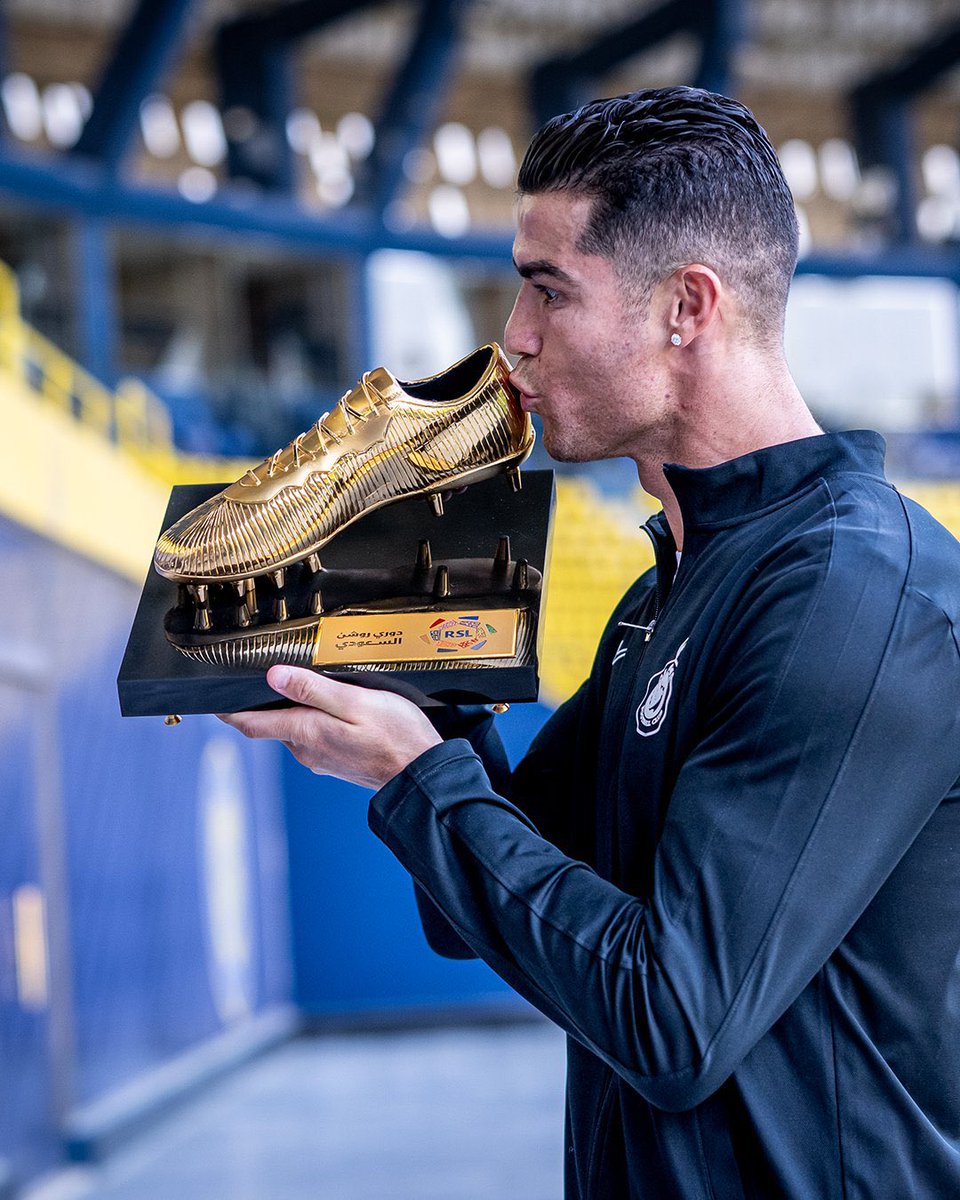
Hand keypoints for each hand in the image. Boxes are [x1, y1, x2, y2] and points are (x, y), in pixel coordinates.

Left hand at [218, 665, 441, 789]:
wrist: (421, 775)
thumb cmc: (396, 737)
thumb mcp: (355, 702)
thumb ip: (313, 689)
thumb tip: (274, 676)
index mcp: (305, 732)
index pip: (251, 723)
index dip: (229, 710)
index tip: (212, 699)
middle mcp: (305, 750)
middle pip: (272, 723)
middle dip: (266, 702)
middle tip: (265, 676)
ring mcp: (320, 758)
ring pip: (295, 729)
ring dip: (293, 711)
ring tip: (305, 687)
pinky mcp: (336, 762)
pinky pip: (314, 737)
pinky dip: (314, 721)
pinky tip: (333, 710)